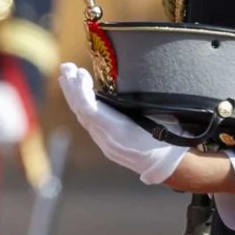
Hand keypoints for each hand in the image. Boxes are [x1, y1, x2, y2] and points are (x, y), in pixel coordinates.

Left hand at [58, 62, 185, 184]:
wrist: (168, 166)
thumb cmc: (168, 138)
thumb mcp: (159, 118)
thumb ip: (142, 102)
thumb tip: (136, 78)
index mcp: (119, 133)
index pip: (90, 111)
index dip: (81, 91)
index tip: (80, 72)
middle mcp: (107, 139)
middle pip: (82, 112)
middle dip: (72, 88)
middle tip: (66, 68)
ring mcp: (104, 143)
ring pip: (82, 116)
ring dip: (73, 94)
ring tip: (66, 76)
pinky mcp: (105, 143)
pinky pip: (88, 122)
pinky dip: (80, 104)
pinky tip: (77, 93)